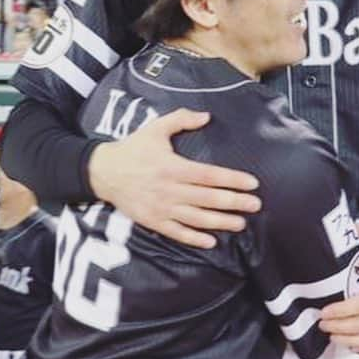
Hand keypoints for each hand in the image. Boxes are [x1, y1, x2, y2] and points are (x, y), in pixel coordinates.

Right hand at [87, 108, 259, 248]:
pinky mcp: (152, 221)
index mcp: (172, 166)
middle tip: (255, 205)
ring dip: (220, 222)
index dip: (232, 180)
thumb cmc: (133, 149)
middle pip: (207, 198)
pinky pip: (176, 233)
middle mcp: (169, 189)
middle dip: (234, 202)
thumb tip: (207, 116)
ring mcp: (161, 208)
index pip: (209, 175)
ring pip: (196, 218)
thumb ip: (181, 119)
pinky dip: (194, 238)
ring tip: (240, 224)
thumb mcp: (155, 128)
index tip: (252, 183)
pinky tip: (210, 241)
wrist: (103, 172)